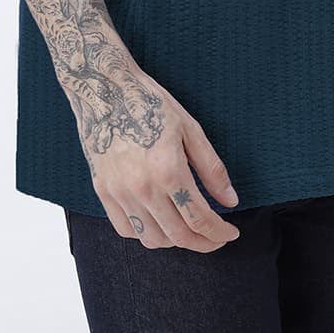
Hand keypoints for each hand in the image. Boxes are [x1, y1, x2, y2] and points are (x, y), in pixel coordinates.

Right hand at [84, 69, 242, 251]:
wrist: (106, 89)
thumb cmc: (150, 103)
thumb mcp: (190, 129)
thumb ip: (212, 169)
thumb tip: (230, 200)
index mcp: (168, 169)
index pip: (200, 219)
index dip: (220, 232)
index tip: (230, 232)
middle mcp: (143, 187)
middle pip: (179, 236)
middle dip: (204, 243)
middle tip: (216, 238)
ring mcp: (120, 192)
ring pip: (152, 239)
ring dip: (176, 242)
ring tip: (189, 229)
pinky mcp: (103, 192)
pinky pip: (126, 229)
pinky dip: (146, 235)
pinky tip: (159, 224)